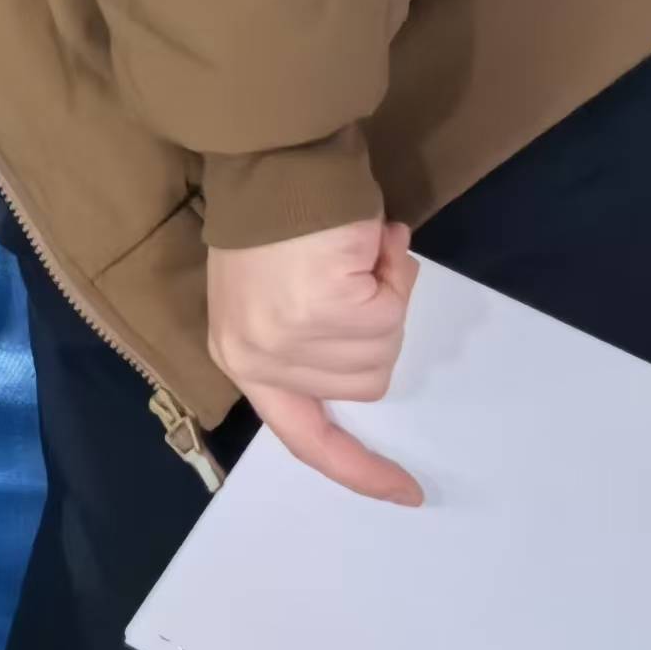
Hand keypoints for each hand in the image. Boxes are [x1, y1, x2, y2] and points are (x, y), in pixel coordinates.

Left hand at [207, 221, 422, 504]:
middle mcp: (259, 358)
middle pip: (365, 382)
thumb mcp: (274, 294)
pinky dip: (392, 272)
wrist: (268, 157)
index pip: (305, 438)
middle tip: (353, 269)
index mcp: (244, 359)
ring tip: (353, 250)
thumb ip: (314, 331)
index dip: (358, 468)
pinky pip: (389, 311)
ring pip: (383, 347)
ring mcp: (289, 337)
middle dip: (377, 326)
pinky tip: (366, 241)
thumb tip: (373, 307)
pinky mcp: (321, 309)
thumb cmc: (272, 218)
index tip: (406, 492)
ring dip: (386, 296)